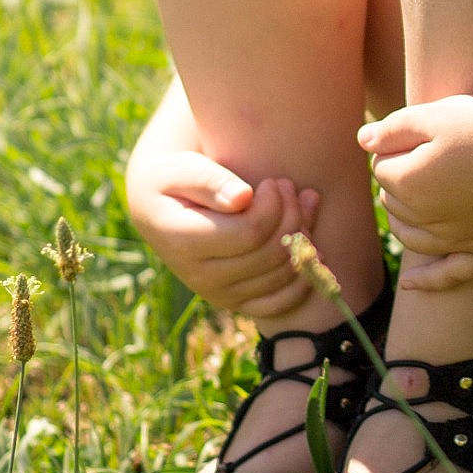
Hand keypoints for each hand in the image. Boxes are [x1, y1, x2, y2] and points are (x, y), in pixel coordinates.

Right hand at [126, 146, 319, 321]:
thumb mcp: (181, 169)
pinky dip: (304, 278)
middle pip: (270, 253)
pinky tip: (313, 248)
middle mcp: (201, 277)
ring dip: (303, 237)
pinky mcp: (237, 301)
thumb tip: (242, 199)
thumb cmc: (174, 179)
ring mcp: (220, 294)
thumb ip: (210, 181)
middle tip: (288, 186)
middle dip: (291, 214)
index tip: (273, 182)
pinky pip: (280, 303)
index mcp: (186, 244)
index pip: (251, 232)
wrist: (159, 209)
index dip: (273, 204)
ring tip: (300, 203)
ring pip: (282, 273)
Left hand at [361, 93, 472, 292]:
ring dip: (403, 219)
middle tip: (422, 154)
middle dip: (398, 181)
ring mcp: (460, 242)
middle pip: (394, 203)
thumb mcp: (441, 113)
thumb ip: (395, 127)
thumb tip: (362, 141)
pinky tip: (410, 283)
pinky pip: (450, 276)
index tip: (418, 131)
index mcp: (411, 184)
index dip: (395, 146)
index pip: (381, 167)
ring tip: (412, 198)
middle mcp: (429, 221)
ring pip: (412, 238)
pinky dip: (426, 282)